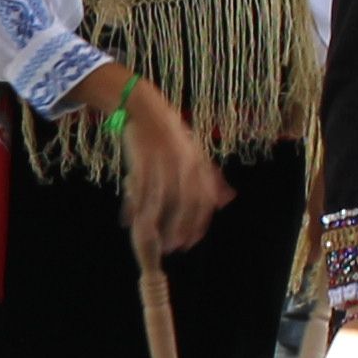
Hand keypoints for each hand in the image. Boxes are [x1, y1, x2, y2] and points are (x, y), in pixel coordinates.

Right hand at [111, 83, 232, 255]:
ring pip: (161, 198)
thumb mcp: (197, 154)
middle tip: (172, 247)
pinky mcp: (141, 159)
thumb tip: (228, 198)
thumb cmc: (172, 136)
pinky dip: (134, 206)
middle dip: (180, 227)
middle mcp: (183, 163)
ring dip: (156, 222)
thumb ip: (211, 178)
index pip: (204, 200)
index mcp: (198, 164)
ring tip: (150, 239)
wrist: (145, 110)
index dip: (198, 224)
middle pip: (186, 202)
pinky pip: (139, 188)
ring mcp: (162, 161)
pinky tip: (129, 220)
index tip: (190, 243)